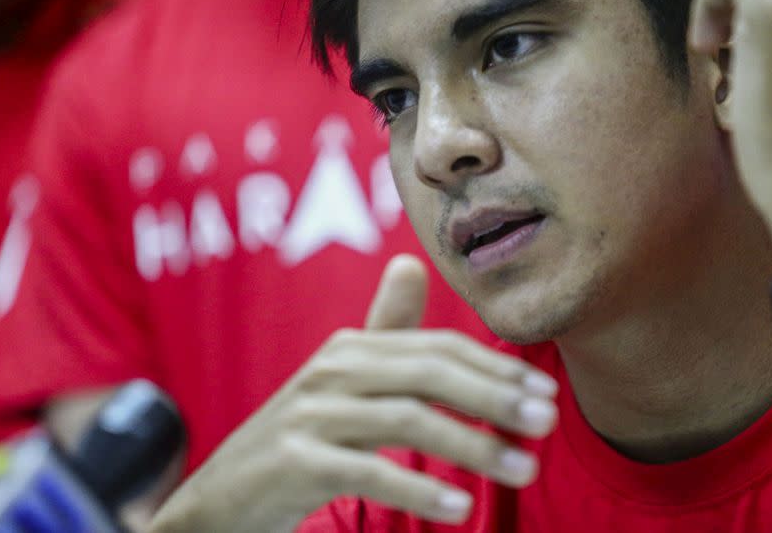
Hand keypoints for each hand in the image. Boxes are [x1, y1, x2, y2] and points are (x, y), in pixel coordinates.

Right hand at [148, 255, 558, 532]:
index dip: (495, 367)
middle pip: (428, 374)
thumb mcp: (343, 380)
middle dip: (495, 397)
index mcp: (352, 348)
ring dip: (473, 446)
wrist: (223, 495)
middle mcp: (333, 371)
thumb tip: (412, 264)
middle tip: (548, 423)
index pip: (437, 348)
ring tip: (524, 470)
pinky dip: (416, 487)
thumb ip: (384, 330)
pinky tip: (459, 507)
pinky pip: (366, 471)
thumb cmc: (302, 434)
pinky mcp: (294, 462)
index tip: (547, 392)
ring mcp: (311, 415)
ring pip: (407, 421)